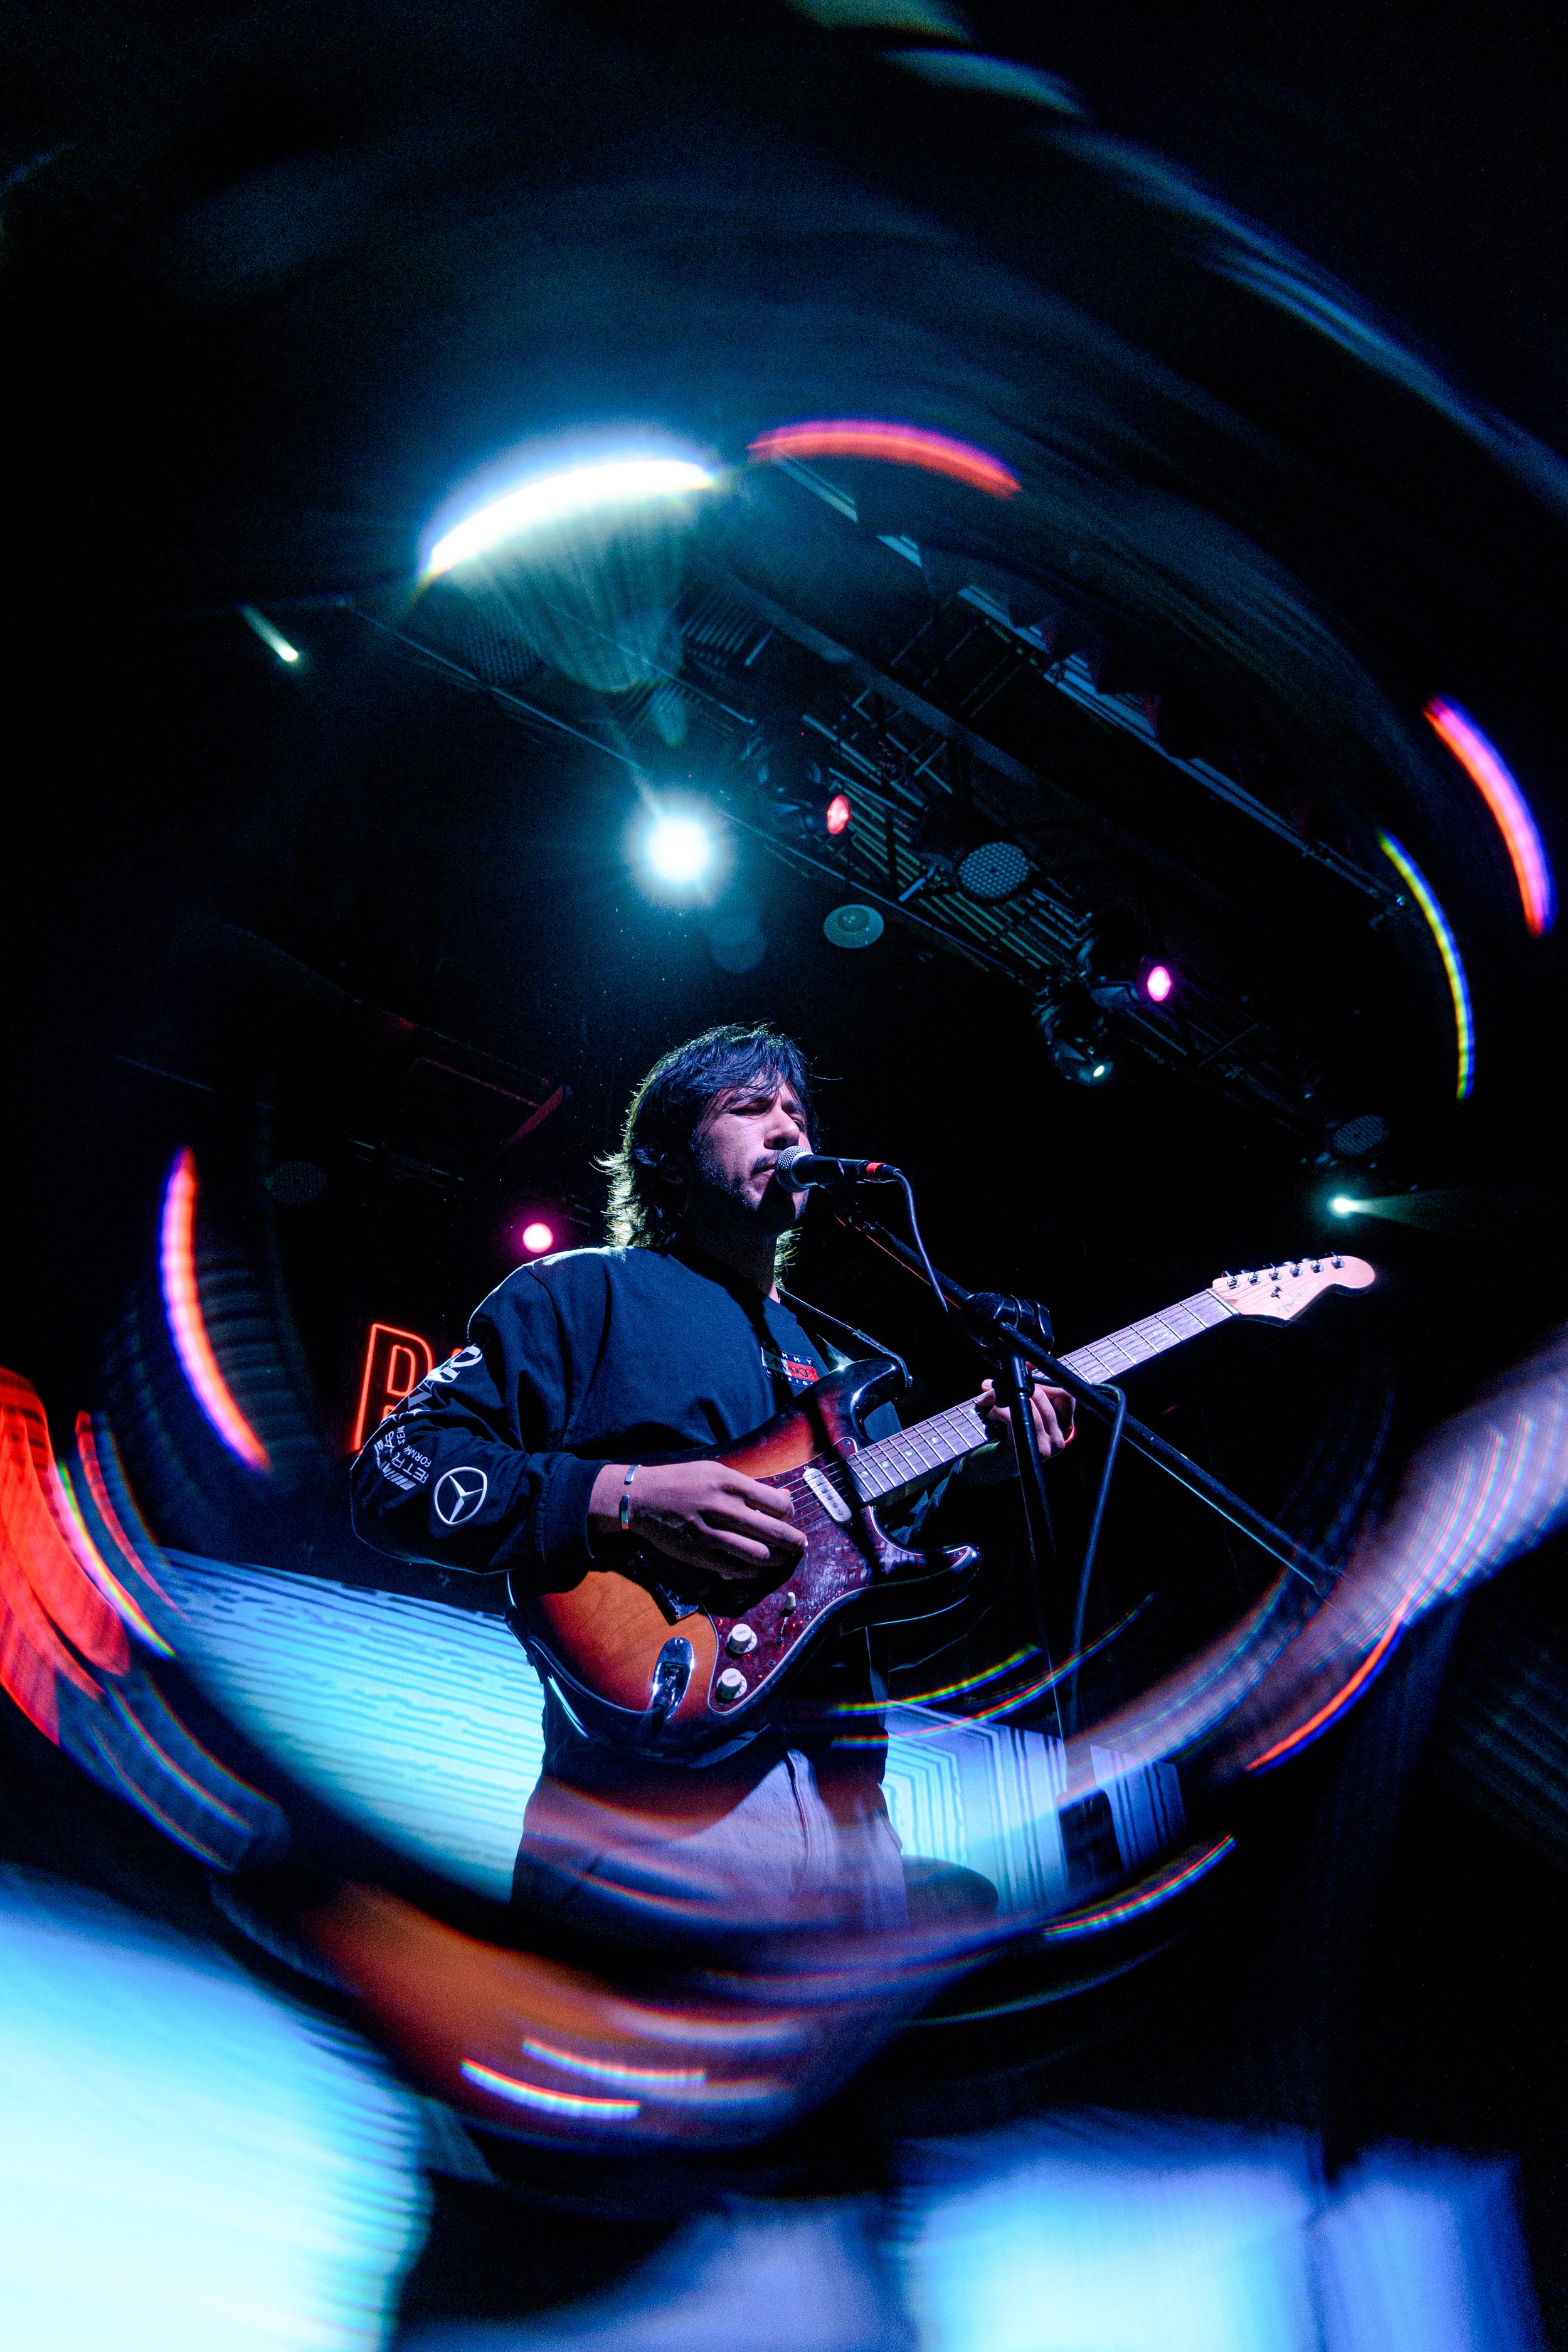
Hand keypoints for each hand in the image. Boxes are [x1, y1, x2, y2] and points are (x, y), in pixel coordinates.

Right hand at [589, 1460, 806, 1581]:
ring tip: (781, 1558)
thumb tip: (782, 1497)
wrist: (641, 1498)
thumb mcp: (715, 1472)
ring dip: (776, 1559)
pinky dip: (752, 1571)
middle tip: (800, 1545)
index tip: (789, 1516)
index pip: (778, 1504)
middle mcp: (724, 1509)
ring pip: (759, 1554)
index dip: (790, 1512)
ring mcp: (713, 1534)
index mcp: (730, 1484)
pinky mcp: (701, 1555)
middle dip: (794, 1541)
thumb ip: (749, 1486)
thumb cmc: (681, 1481)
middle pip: (774, 1531)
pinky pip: (736, 1569)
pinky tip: (756, 1567)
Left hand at [976, 1377, 1074, 1461]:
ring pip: (1029, 1403)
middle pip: (1044, 1394)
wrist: (982, 1469)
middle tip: (990, 1388)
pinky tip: (990, 1415)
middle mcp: (1060, 1438)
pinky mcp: (1028, 1451)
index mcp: (1062, 1427)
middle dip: (1013, 1385)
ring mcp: (1047, 1447)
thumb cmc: (999, 1439)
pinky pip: (1016, 1416)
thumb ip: (1020, 1388)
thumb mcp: (1014, 1409)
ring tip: (987, 1403)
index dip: (1044, 1378)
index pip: (1066, 1393)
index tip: (1022, 1371)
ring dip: (1000, 1397)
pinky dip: (998, 1410)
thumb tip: (1023, 1364)